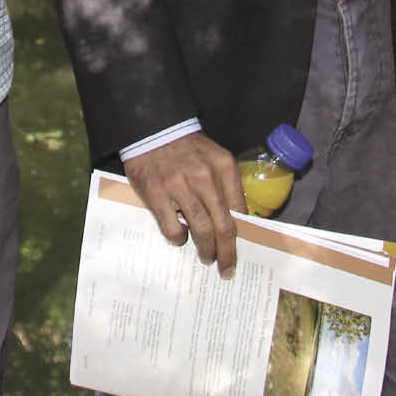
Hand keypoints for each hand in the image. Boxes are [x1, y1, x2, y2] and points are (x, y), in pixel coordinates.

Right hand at [124, 132, 246, 276]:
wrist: (153, 128)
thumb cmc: (186, 148)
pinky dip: (179, 239)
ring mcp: (179, 186)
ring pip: (201, 230)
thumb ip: (226, 185)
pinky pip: (172, 228)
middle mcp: (204, 177)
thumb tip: (237, 219)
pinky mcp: (156, 194)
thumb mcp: (214, 158)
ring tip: (206, 257)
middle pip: (224, 226)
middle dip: (227, 253)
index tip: (242, 248)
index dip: (242, 234)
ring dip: (206, 251)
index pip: (240, 210)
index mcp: (224, 167)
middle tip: (227, 267)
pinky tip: (180, 237)